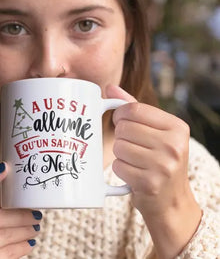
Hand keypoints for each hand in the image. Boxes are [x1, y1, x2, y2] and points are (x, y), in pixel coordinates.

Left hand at [106, 85, 200, 257]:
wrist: (171, 200)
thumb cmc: (160, 159)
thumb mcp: (156, 131)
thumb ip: (134, 107)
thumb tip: (110, 88)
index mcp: (177, 127)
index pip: (134, 108)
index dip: (120, 114)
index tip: (121, 121)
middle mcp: (174, 145)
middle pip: (124, 128)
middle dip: (120, 136)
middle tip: (131, 144)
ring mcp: (163, 166)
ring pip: (118, 146)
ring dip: (120, 153)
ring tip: (134, 159)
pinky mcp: (150, 183)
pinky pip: (118, 166)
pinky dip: (120, 169)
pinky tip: (133, 172)